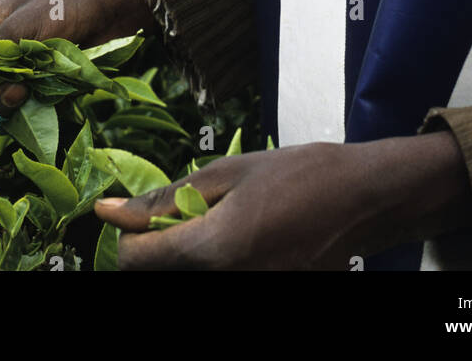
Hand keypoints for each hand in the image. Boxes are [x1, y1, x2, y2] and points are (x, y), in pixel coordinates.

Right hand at [0, 0, 149, 127]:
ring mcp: (11, 66)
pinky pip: (15, 105)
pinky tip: (46, 89)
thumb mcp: (22, 30)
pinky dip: (26, 105)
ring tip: (36, 85)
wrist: (115, 9)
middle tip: (14, 95)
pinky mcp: (32, 80)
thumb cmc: (66, 6)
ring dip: (7, 103)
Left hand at [94, 132, 471, 270]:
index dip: (131, 238)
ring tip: (216, 228)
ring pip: (190, 283)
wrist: (363, 200)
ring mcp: (251, 296)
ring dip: (188, 260)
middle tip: (181, 221)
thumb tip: (108, 211)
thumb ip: (164, 198)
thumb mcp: (228, 172)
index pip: (136, 263)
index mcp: (213, 250)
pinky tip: (240, 243)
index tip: (143, 219)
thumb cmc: (300, 176)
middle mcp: (228, 287)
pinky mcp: (267, 298)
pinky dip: (218, 267)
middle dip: (160, 251)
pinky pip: (223, 285)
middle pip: (161, 279)